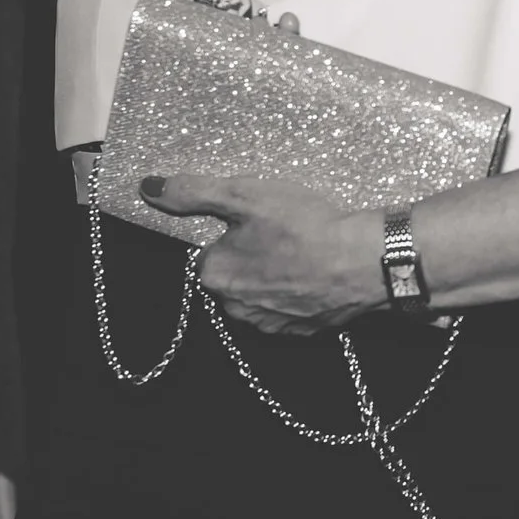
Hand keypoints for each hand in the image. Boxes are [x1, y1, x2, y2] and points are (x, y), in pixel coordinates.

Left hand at [139, 174, 384, 335]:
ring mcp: (271, 323)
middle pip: (234, 277)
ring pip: (261, 295)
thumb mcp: (244, 195)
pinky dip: (300, 294)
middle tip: (284, 235)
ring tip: (304, 253)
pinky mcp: (304, 330)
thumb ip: (193, 192)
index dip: (233, 235)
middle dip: (252, 259)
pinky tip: (318, 273)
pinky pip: (290, 310)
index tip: (258, 223)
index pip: (210, 254)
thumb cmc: (307, 227)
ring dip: (275, 278)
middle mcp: (236, 308)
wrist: (368, 260)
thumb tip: (150, 188)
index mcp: (215, 275)